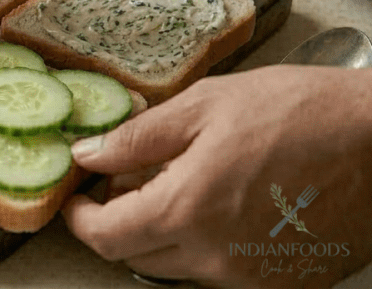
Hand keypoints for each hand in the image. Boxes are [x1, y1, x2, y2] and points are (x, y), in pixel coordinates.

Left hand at [63, 67, 371, 287]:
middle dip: (121, 218)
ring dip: (166, 229)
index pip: (106, 237)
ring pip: (179, 264)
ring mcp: (253, 278)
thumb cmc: (299, 112)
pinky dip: (209, 242)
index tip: (78, 198)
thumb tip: (87, 156)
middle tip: (131, 177)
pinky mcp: (284, 283)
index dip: (81, 218)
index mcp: (187, 211)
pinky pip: (224, 271)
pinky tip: (227, 200)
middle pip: (138, 254)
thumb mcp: (204, 106)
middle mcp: (215, 258)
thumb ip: (137, 139)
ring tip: (188, 178)